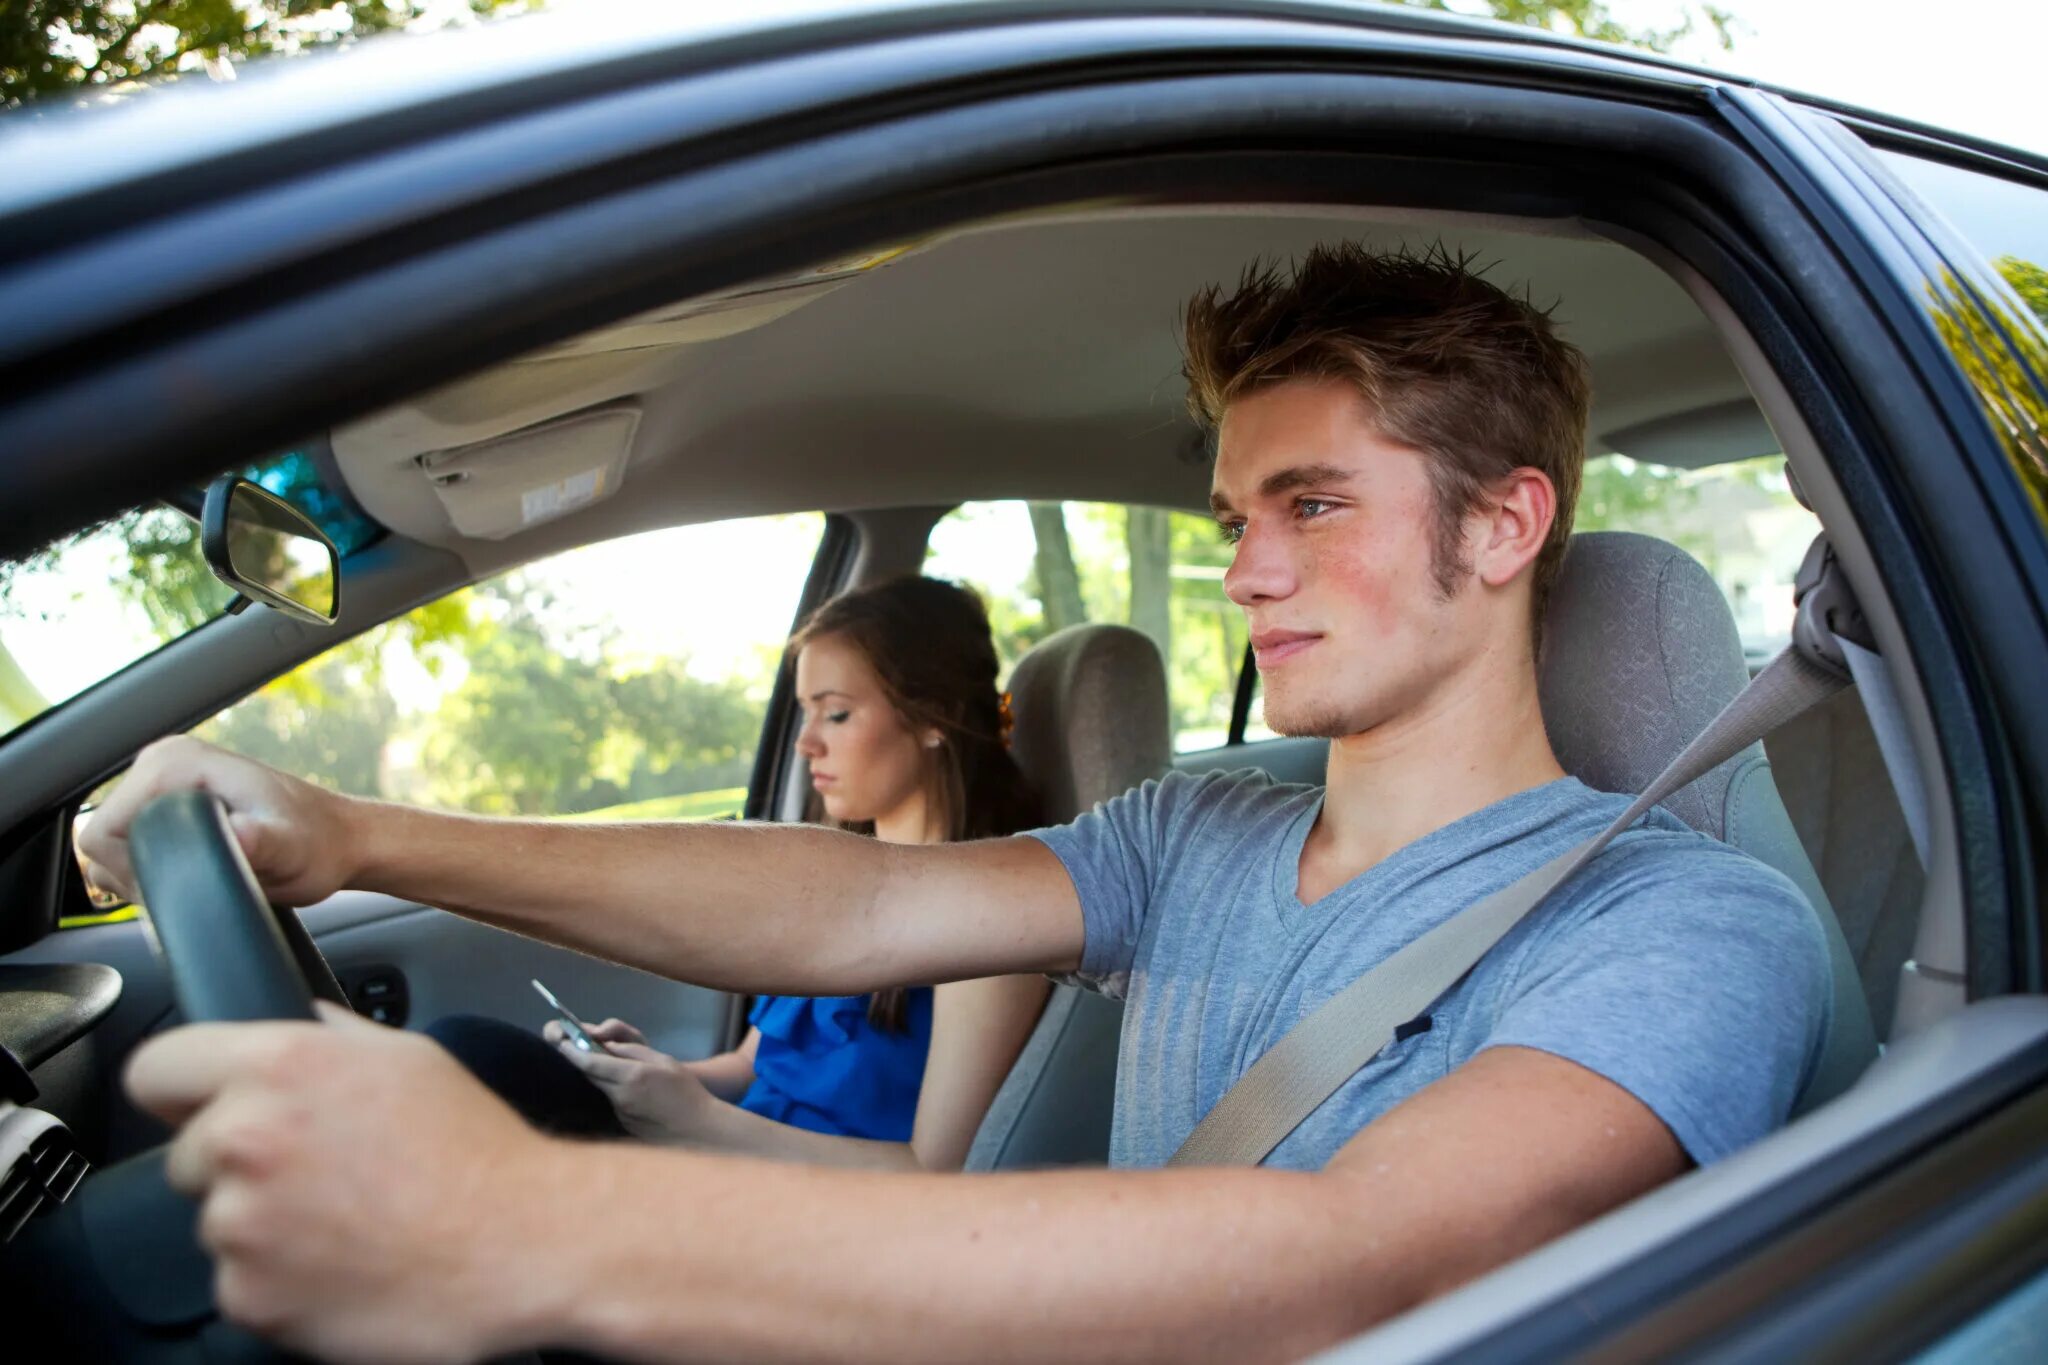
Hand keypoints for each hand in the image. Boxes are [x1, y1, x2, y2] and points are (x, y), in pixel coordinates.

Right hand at [78, 736, 357, 906]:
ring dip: (144, 875)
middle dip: (137, 875)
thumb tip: (239, 835)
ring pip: (111, 850)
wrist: (338, 841)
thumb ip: (261, 843)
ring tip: (201, 876)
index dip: (132, 870)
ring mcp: (161, 784)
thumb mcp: (291, 850)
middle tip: (197, 881)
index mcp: (175, 762)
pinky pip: (128, 848)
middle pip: (102, 841)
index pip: (103, 831)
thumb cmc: (318, 844)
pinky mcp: (165, 805)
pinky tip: (193, 874)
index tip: (180, 880)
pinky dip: (149, 871)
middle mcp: (161, 763)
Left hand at [125, 1003, 570, 1363]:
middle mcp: (246, 1139)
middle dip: (237, 1166)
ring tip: (346, 1223)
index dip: (181, 1091)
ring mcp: (242, 1224)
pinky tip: (345, 1264)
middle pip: (187, 1156)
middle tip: (316, 1175)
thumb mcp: (410, 1058)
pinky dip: (282, 1282)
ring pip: (218, 1223)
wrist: (524, 1242)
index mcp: (279, 1066)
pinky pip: (242, 1284)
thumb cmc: (478, 1151)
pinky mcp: (249, 1296)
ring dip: (264, 1227)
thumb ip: (331, 1038)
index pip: (154, 1069)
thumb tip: (299, 1024)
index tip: (198, 1109)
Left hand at [547, 1021, 718, 1144]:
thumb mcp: (663, 1060)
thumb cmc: (685, 1090)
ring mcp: (621, 1113)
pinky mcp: (623, 1124)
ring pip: (601, 1089)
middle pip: (590, 1075)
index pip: (590, 1063)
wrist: (698, 1127)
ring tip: (619, 1069)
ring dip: (601, 1077)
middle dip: (581, 1061)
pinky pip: (612, 1102)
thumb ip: (632, 1052)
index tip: (560, 1042)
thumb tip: (606, 1046)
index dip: (571, 1052)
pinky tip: (634, 1093)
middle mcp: (622, 1096)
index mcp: (632, 1076)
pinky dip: (614, 1092)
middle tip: (575, 1047)